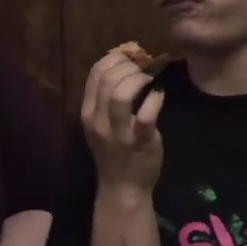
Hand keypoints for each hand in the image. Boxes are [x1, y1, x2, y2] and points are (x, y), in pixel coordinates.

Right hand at [80, 51, 164, 192]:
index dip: (114, 58)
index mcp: (88, 112)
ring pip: (120, 94)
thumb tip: (126, 66)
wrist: (122, 187)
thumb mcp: (102, 124)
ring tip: (149, 79)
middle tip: (143, 68)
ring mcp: (117, 132)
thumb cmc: (115, 152)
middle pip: (107, 79)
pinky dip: (155, 99)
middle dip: (128, 65)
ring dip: (138, 79)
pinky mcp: (139, 141)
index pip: (94, 74)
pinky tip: (159, 95)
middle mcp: (98, 120)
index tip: (130, 58)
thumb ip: (108, 99)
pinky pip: (146, 114)